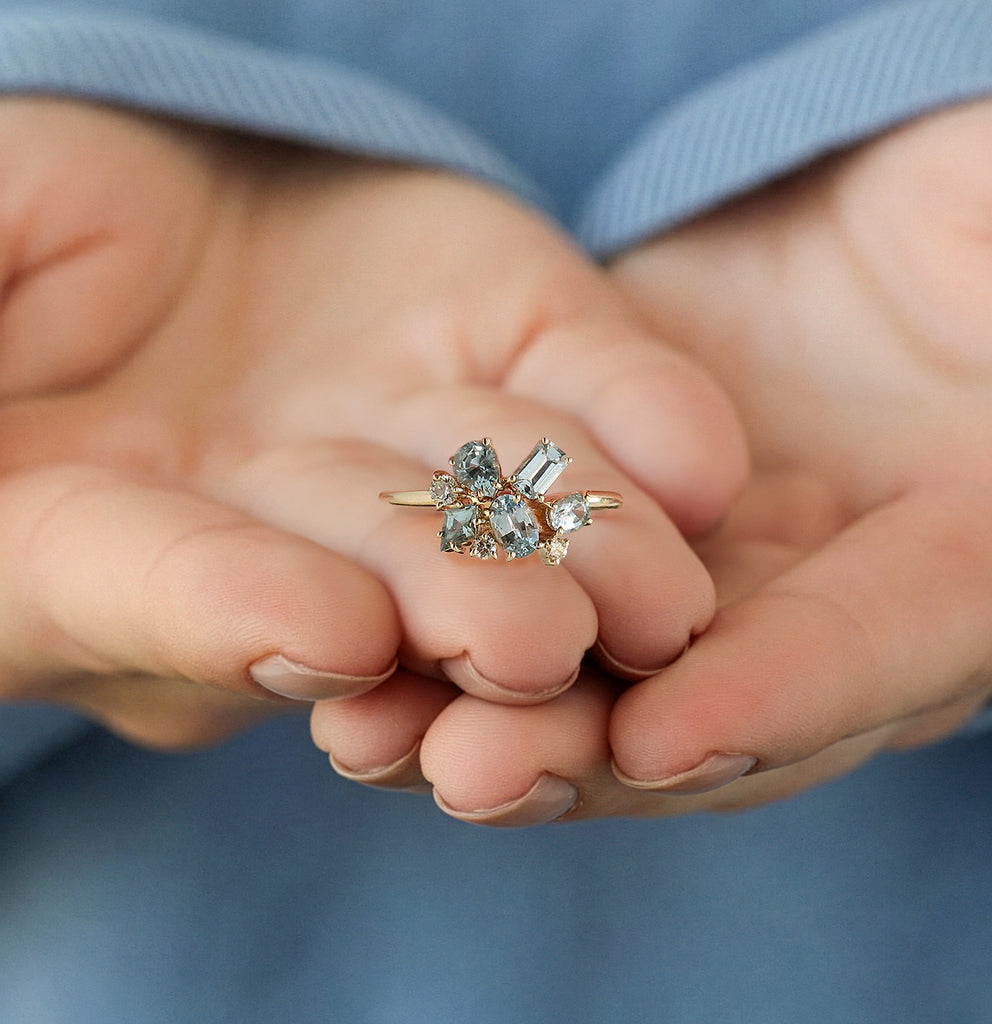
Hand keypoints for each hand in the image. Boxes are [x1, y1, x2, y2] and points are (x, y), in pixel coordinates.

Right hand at [0, 99, 743, 751]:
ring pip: (498, 514)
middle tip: (530, 648)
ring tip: (653, 598)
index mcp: (89, 539)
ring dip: (575, 555)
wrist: (158, 189)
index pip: (143, 591)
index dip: (221, 609)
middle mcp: (273, 528)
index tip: (319, 627)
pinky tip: (704, 469)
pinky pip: (587, 393)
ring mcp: (406, 448)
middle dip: (445, 611)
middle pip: (359, 581)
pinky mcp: (511, 346)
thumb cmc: (12, 237)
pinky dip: (643, 425)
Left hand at [402, 98, 991, 822]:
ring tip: (371, 741)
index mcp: (966, 558)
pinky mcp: (602, 522)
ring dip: (489, 720)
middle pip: (711, 710)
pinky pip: (529, 597)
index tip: (666, 733)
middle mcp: (817, 602)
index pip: (886, 647)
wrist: (883, 239)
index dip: (783, 697)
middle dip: (590, 748)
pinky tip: (353, 666)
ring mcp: (704, 576)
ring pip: (601, 680)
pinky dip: (446, 637)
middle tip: (472, 771)